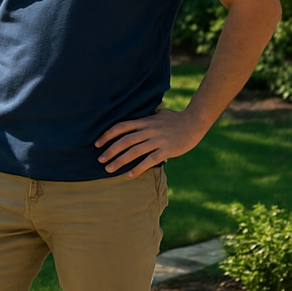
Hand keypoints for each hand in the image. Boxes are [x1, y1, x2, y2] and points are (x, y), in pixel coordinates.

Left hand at [94, 107, 208, 176]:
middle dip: (110, 151)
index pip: (121, 127)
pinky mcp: (167, 150)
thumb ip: (147, 117)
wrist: (195, 121)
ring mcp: (157, 140)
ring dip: (120, 161)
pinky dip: (138, 168)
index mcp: (145, 121)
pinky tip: (129, 175)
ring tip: (109, 169)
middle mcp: (149, 130)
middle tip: (100, 160)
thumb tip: (139, 118)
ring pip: (134, 152)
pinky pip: (149, 160)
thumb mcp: (159, 115)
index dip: (107, 135)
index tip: (97, 143)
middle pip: (125, 140)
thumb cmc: (176, 119)